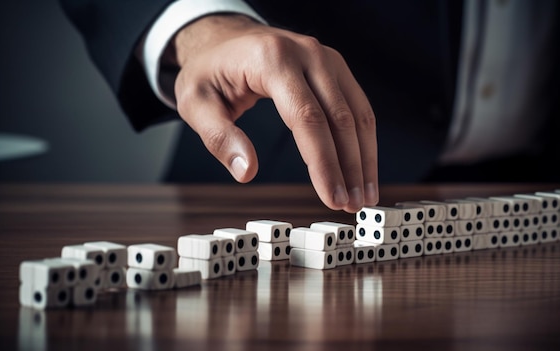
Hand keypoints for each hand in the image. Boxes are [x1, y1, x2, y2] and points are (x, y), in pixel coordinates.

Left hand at [170, 14, 377, 212]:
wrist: (223, 40)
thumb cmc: (209, 71)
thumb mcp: (195, 103)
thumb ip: (220, 137)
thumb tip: (247, 171)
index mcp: (272, 59)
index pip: (307, 118)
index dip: (324, 163)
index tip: (333, 198)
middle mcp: (307, 54)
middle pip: (339, 118)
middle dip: (349, 167)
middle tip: (351, 207)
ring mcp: (326, 58)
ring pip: (357, 114)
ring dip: (364, 158)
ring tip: (363, 197)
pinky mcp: (334, 68)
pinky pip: (357, 107)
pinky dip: (363, 141)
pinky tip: (362, 170)